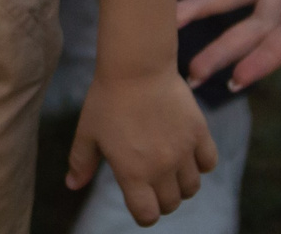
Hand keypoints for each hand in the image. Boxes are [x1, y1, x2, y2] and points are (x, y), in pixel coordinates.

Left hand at [64, 65, 215, 218]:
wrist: (136, 66)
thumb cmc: (107, 98)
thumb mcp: (87, 132)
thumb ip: (81, 162)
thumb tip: (72, 185)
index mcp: (133, 173)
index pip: (147, 215)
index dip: (143, 213)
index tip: (140, 201)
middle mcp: (161, 168)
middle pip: (171, 203)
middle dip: (161, 199)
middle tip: (153, 182)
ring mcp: (183, 151)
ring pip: (192, 187)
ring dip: (181, 184)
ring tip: (170, 168)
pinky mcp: (199, 133)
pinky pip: (209, 163)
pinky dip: (201, 164)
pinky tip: (187, 152)